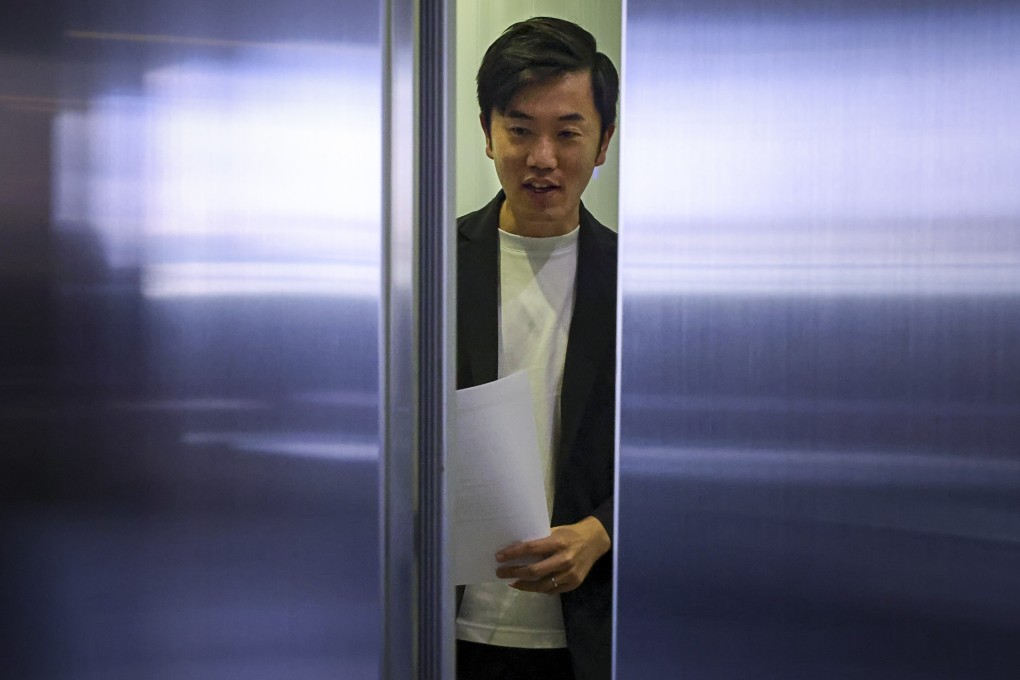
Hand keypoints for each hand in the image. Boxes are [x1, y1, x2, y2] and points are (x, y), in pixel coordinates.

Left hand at [494, 516, 610, 594]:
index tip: (499, 557)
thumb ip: (540, 541)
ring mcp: (570, 574)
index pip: (531, 548)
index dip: (513, 554)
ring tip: (512, 582)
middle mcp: (564, 559)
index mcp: (558, 542)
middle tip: (500, 572)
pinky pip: (552, 590)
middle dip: (514, 572)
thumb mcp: (555, 531)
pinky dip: (538, 589)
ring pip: (542, 585)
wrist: (595, 541)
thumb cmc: (571, 533)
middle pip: (534, 571)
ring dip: (523, 585)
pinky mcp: (574, 583)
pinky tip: (529, 586)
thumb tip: (517, 549)